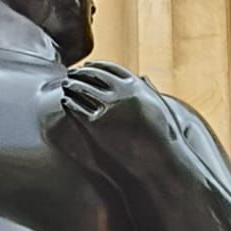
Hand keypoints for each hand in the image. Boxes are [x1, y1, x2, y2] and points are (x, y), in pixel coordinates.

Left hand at [57, 62, 172, 161]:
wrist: (160, 164)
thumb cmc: (165, 141)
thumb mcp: (162, 108)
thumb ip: (151, 91)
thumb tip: (144, 77)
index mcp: (138, 86)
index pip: (112, 69)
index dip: (98, 66)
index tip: (88, 66)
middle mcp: (123, 92)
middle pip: (95, 75)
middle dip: (82, 73)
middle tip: (71, 74)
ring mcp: (109, 107)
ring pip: (83, 89)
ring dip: (73, 85)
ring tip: (66, 86)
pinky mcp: (97, 125)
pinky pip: (78, 109)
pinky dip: (71, 103)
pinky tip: (66, 102)